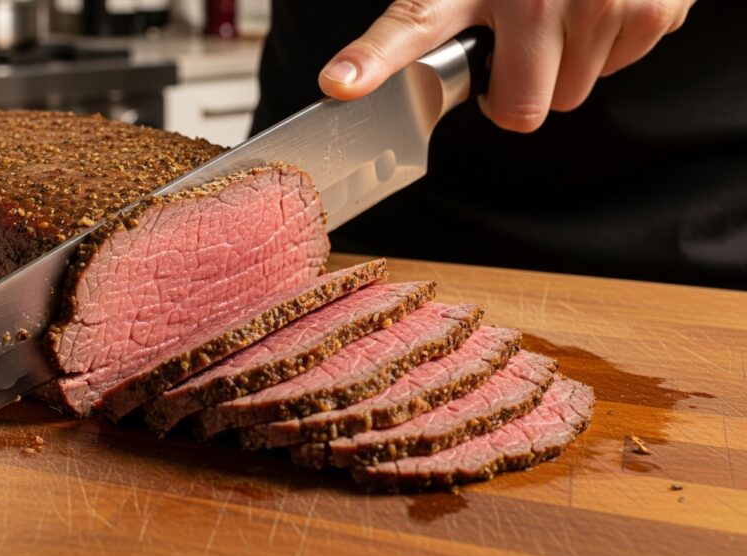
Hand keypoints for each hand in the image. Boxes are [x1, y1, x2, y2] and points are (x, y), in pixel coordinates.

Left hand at [318, 0, 694, 131]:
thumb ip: (438, 16)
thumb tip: (359, 77)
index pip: (410, 25)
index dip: (371, 60)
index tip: (341, 84)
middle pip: (519, 110)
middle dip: (518, 96)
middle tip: (519, 54)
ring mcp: (594, 4)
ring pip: (569, 97)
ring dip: (563, 70)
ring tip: (561, 17)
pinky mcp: (648, 10)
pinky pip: (615, 71)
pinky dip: (607, 48)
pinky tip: (599, 6)